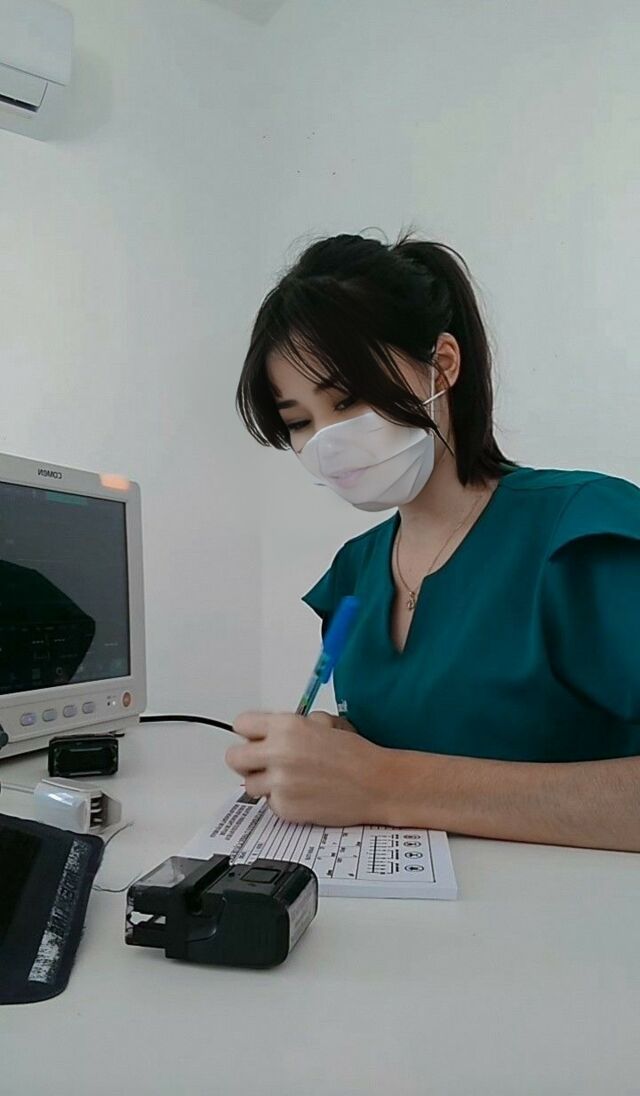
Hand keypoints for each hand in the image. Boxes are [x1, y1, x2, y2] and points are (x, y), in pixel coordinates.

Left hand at [225, 710, 386, 825]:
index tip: (254, 739)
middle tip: (262, 762)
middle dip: (247, 760)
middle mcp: (278, 753)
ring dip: (263, 783)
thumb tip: (271, 732)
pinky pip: (269, 804)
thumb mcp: (323, 723)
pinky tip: (301, 794)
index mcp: (287, 726)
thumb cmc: (355, 755)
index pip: (241, 725)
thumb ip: (291, 725)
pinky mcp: (285, 808)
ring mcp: (279, 783)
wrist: (376, 784)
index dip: (249, 733)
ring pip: (248, 784)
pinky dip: (281, 801)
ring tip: (287, 780)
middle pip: (234, 757)